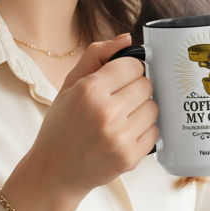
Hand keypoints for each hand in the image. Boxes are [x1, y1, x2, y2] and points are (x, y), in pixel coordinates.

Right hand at [1, 34, 157, 210]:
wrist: (54, 172)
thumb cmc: (61, 126)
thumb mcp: (69, 86)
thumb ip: (95, 57)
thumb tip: (126, 38)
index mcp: (89, 90)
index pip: (133, 66)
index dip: (128, 71)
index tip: (119, 80)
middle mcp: (106, 113)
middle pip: (146, 85)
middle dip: (135, 90)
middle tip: (120, 100)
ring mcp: (120, 137)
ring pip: (153, 108)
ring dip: (141, 110)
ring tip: (122, 118)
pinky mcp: (130, 157)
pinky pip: (155, 132)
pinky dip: (144, 131)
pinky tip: (125, 134)